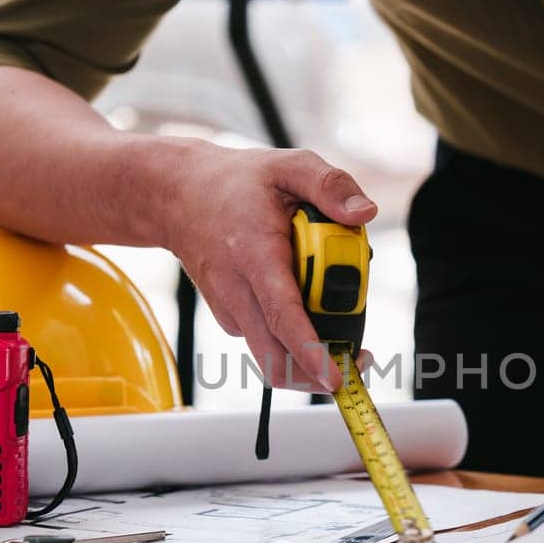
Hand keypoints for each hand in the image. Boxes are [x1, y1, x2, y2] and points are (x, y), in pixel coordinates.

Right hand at [156, 142, 378, 391]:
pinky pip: (269, 340)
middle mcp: (238, 291)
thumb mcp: (289, 166)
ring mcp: (231, 311)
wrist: (178, 197)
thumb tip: (365, 213)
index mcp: (255, 255)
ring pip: (274, 356)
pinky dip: (294, 335)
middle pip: (276, 358)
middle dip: (319, 373)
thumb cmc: (236, 183)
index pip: (282, 315)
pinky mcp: (232, 319)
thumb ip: (331, 185)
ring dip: (311, 354)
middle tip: (359, 358)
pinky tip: (305, 301)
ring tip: (339, 319)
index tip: (335, 376)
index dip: (309, 351)